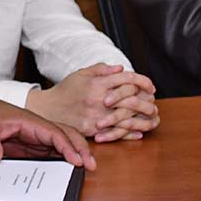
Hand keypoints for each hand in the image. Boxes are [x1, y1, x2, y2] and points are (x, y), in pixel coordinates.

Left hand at [0, 89, 95, 169]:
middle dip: (81, 149)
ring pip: (62, 145)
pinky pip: (51, 153)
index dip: (67, 147)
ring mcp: (36, 138)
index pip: (55, 133)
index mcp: (30, 121)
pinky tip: (67, 173)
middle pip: (67, 136)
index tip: (76, 161)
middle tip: (91, 165)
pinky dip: (62, 161)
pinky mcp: (32, 147)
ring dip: (75, 155)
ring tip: (86, 170)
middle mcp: (37, 129)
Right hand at [25, 64, 156, 140]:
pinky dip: (130, 132)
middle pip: (130, 98)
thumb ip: (101, 70)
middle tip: (153, 102)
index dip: (142, 81)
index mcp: (97, 83)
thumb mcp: (81, 74)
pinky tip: (138, 131)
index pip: (126, 78)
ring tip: (150, 117)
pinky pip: (116, 132)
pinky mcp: (92, 129)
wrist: (48, 109)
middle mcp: (98, 98)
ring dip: (142, 118)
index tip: (150, 86)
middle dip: (146, 100)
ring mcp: (96, 115)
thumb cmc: (65, 91)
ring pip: (126, 117)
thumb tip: (120, 68)